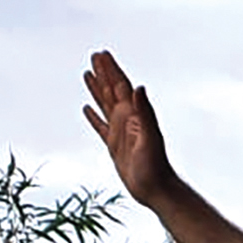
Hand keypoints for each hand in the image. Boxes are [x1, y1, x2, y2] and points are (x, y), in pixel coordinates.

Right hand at [82, 51, 185, 207]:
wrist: (156, 189)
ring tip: (87, 73)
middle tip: (94, 55)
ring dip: (97, 89)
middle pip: (111, 90)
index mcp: (134, 114)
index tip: (101, 54)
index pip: (120, 85)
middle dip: (103, 72)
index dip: (111, 69)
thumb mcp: (150, 137)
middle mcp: (127, 120)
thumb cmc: (156, 166)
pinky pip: (100, 127)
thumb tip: (138, 87)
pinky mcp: (114, 146)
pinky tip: (87, 109)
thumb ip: (145, 111)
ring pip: (104, 104)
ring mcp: (120, 132)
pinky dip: (93, 117)